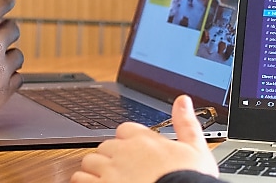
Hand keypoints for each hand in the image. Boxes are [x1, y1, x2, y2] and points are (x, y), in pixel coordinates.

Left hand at [72, 95, 218, 182]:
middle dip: (110, 157)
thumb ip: (186, 123)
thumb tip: (183, 100)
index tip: (134, 154)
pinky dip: (84, 181)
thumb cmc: (190, 179)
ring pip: (90, 161)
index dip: (128, 143)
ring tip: (106, 180)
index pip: (125, 130)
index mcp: (144, 139)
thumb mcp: (195, 149)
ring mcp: (109, 170)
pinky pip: (80, 178)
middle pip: (105, 146)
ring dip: (95, 169)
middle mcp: (124, 151)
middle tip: (121, 171)